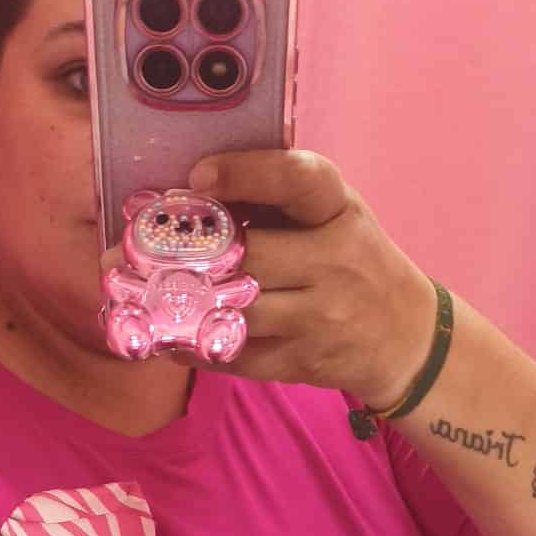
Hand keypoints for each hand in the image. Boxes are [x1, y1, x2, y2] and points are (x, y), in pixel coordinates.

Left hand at [103, 149, 436, 410]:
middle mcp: (337, 262)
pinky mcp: (304, 362)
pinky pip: (235, 354)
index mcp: (340, 210)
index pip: (298, 180)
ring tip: (132, 292)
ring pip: (235, 309)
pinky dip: (191, 345)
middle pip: (250, 255)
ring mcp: (322, 318)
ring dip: (179, 303)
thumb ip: (276, 197)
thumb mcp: (332, 214)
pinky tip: (160, 333)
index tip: (198, 175)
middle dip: (188, 254)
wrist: (404, 335)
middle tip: (131, 250)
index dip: (245, 173)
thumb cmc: (351, 259)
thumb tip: (190, 188)